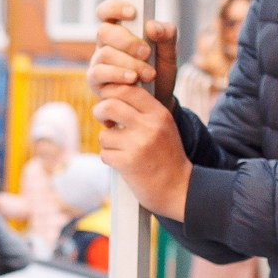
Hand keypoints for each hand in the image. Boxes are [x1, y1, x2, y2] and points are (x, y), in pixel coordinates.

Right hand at [86, 0, 177, 98]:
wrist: (157, 102)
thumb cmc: (160, 73)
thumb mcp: (169, 53)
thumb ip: (167, 35)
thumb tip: (152, 26)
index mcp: (119, 31)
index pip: (106, 11)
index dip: (114, 7)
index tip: (132, 13)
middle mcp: (105, 45)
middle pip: (104, 31)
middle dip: (127, 41)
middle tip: (147, 52)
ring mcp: (98, 63)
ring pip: (104, 54)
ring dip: (129, 63)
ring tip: (149, 74)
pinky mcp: (96, 82)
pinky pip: (100, 73)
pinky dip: (118, 75)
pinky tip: (133, 80)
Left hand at [91, 86, 192, 221]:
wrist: (177, 188)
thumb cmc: (167, 155)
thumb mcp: (163, 127)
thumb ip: (143, 110)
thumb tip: (112, 96)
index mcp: (159, 114)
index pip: (128, 90)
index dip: (112, 92)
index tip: (108, 100)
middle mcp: (150, 126)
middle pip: (109, 106)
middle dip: (99, 112)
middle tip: (104, 121)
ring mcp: (138, 145)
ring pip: (104, 134)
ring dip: (107, 143)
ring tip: (122, 150)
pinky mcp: (128, 163)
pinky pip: (105, 153)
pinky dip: (110, 159)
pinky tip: (124, 164)